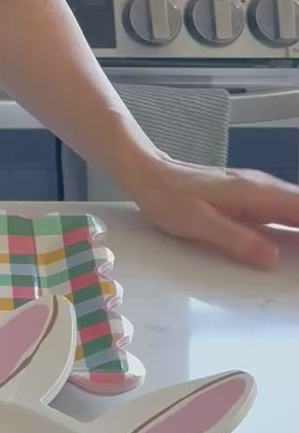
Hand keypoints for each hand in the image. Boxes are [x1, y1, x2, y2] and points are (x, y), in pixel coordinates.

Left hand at [129, 157, 298, 267]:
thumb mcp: (197, 223)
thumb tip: (272, 258)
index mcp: (256, 193)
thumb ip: (235, 239)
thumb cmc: (169, 198)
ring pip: (296, 211)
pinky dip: (295, 230)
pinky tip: (294, 251)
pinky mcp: (250, 200)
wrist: (148, 174)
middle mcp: (263, 189)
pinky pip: (283, 214)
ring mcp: (258, 193)